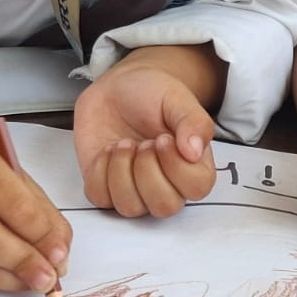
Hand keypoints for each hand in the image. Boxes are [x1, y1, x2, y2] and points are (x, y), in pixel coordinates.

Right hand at [0, 134, 70, 294]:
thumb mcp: (16, 177)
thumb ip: (43, 214)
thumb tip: (58, 257)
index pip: (17, 208)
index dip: (42, 238)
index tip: (60, 257)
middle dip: (24, 265)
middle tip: (48, 280)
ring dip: (10, 280)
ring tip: (32, 281)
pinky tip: (7, 276)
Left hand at [73, 63, 216, 216]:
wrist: (116, 89)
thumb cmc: (151, 94)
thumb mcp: (177, 98)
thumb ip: (194, 122)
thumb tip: (195, 152)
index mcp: (192, 165)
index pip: (197, 188)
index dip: (177, 167)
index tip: (163, 138)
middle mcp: (167, 184)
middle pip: (165, 206)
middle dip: (148, 171)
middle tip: (142, 142)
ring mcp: (135, 189)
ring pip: (130, 207)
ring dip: (122, 171)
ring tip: (123, 144)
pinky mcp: (105, 187)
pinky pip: (100, 197)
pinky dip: (100, 172)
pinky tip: (107, 150)